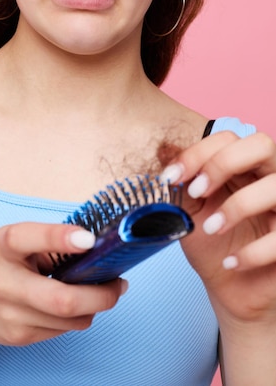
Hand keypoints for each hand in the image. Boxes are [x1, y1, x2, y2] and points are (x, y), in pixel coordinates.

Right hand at [0, 222, 125, 346]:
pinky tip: (74, 303)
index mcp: (1, 247)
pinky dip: (76, 317)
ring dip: (95, 306)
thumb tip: (93, 247)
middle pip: (61, 300)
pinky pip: (62, 330)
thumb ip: (47, 240)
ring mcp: (9, 316)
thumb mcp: (12, 238)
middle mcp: (2, 283)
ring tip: (103, 291)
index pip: (28, 238)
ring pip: (69, 320)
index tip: (89, 239)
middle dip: (100, 295)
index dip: (60, 237)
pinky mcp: (18, 337)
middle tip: (118, 284)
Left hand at [160, 131, 275, 324]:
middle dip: (223, 163)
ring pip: (275, 186)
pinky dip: (253, 252)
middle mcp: (270, 178)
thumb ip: (182, 182)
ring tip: (211, 229)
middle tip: (197, 191)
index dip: (197, 153)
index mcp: (245, 166)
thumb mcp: (190, 210)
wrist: (231, 290)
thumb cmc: (213, 244)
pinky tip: (232, 262)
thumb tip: (163, 151)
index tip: (171, 177)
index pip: (228, 138)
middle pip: (261, 144)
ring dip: (237, 206)